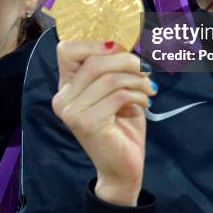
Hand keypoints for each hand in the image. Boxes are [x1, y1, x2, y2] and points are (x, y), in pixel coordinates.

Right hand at [51, 40, 155, 205]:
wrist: (122, 169)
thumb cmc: (121, 125)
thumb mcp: (116, 90)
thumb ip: (114, 68)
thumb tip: (126, 44)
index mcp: (65, 87)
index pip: (67, 50)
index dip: (94, 44)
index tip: (120, 49)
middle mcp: (62, 98)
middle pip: (94, 61)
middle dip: (126, 60)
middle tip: (145, 69)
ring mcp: (72, 112)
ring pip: (109, 78)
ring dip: (137, 80)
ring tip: (149, 88)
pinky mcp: (87, 123)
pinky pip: (118, 95)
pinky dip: (137, 95)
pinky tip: (145, 102)